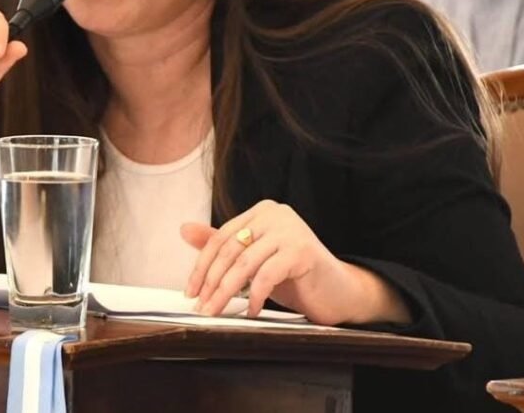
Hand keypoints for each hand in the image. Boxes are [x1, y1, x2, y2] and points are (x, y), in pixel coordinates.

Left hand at [182, 200, 410, 324]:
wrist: (339, 291)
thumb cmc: (295, 276)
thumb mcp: (254, 260)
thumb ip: (223, 245)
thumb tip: (184, 229)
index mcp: (262, 211)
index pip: (221, 237)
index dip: (202, 266)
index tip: (191, 291)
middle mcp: (275, 214)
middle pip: (230, 250)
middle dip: (211, 282)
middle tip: (201, 306)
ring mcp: (290, 230)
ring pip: (244, 263)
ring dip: (226, 292)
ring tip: (217, 311)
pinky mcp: (302, 251)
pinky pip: (267, 275)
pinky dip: (255, 296)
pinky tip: (251, 310)